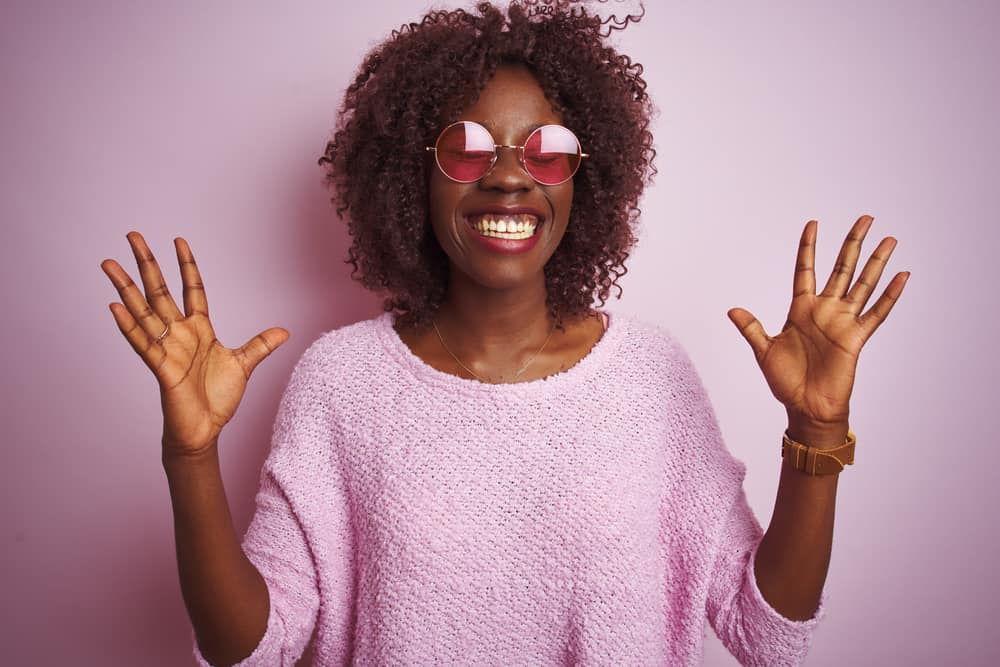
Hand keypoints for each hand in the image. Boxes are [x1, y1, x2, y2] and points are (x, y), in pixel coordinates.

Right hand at [101, 232, 289, 459]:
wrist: (205, 430)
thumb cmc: (218, 399)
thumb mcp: (244, 365)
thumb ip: (261, 345)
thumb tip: (285, 331)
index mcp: (199, 330)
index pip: (192, 289)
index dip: (186, 266)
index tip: (179, 240)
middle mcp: (179, 334)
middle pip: (160, 292)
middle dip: (147, 264)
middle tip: (132, 236)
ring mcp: (168, 349)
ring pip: (143, 312)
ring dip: (126, 288)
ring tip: (109, 264)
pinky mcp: (161, 368)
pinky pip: (143, 343)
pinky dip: (128, 326)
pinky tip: (115, 306)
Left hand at [727, 215, 908, 442]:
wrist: (805, 408)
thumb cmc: (785, 382)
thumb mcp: (764, 351)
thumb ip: (752, 328)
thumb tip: (731, 309)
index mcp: (800, 309)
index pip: (805, 270)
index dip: (808, 248)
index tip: (813, 224)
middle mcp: (824, 310)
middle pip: (841, 268)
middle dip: (853, 243)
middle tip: (866, 218)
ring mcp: (842, 322)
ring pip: (863, 284)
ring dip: (876, 262)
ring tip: (889, 239)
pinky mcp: (856, 338)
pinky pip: (876, 313)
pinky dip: (890, 295)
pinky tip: (902, 276)